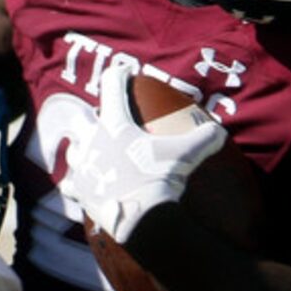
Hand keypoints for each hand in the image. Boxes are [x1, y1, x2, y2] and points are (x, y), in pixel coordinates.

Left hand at [63, 58, 227, 245]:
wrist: (142, 217)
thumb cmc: (164, 177)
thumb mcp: (191, 152)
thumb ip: (206, 137)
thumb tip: (219, 132)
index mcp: (114, 124)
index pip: (111, 85)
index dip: (119, 75)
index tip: (125, 73)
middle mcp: (92, 141)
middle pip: (84, 119)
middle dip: (95, 118)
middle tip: (107, 121)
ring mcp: (82, 167)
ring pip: (74, 151)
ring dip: (83, 149)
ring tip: (94, 152)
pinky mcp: (79, 191)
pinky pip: (70, 183)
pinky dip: (76, 182)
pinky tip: (81, 184)